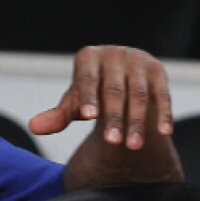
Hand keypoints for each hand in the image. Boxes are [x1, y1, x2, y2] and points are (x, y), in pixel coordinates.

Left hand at [30, 45, 173, 150]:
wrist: (123, 76)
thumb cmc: (93, 92)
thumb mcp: (75, 102)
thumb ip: (59, 114)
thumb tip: (34, 127)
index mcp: (89, 57)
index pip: (87, 78)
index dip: (89, 96)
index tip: (89, 116)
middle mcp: (114, 55)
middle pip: (115, 90)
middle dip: (115, 117)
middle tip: (113, 142)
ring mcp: (138, 61)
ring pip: (139, 95)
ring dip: (137, 121)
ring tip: (133, 146)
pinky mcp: (158, 71)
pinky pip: (163, 95)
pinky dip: (164, 114)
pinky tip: (165, 133)